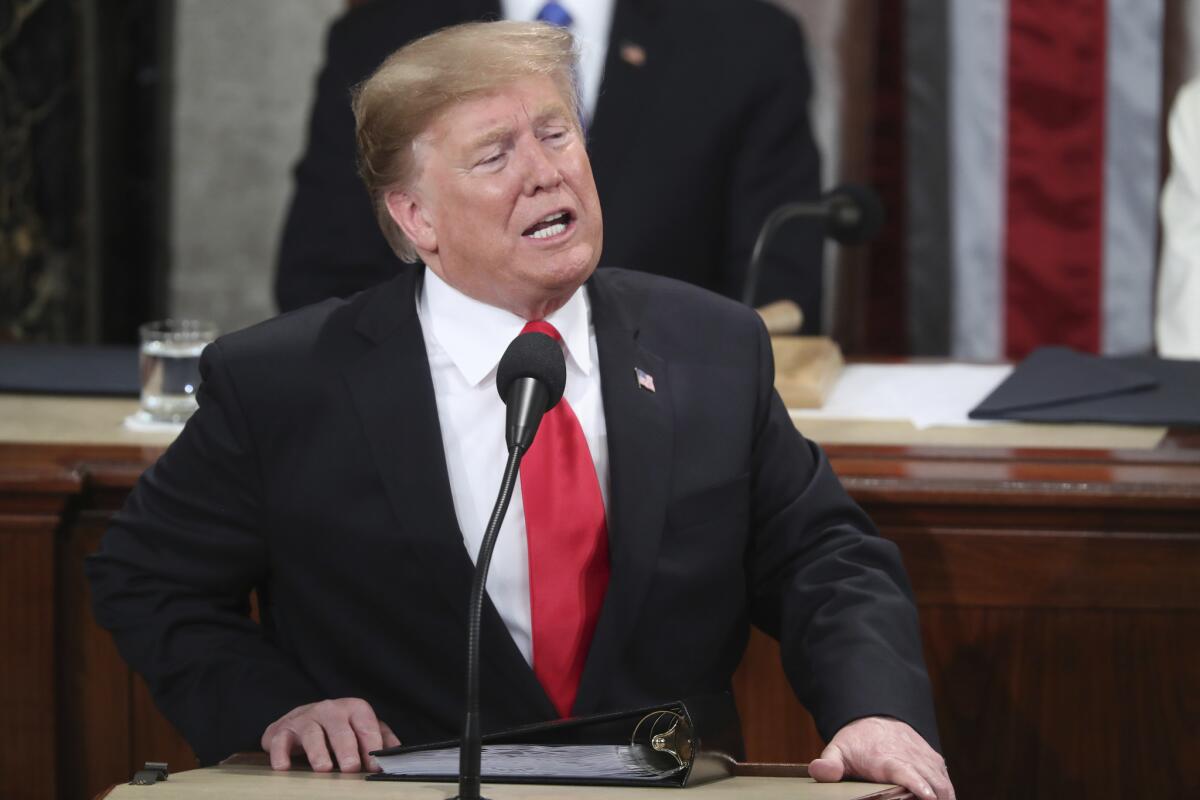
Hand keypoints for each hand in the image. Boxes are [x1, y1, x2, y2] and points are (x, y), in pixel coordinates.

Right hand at [261, 698, 400, 772]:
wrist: (300, 719)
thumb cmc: (338, 727)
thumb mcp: (362, 727)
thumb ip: (381, 737)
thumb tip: (398, 753)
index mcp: (353, 709)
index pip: (366, 724)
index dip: (372, 744)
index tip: (376, 765)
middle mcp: (329, 710)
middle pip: (339, 727)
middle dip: (346, 747)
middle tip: (351, 767)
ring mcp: (305, 719)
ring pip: (311, 733)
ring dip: (318, 752)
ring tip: (324, 768)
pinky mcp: (283, 730)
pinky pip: (280, 741)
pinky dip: (281, 754)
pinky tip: (284, 767)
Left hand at [809, 716, 953, 799]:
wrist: (875, 716)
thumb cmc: (855, 741)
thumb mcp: (837, 750)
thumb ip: (829, 763)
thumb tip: (819, 771)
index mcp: (885, 759)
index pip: (905, 772)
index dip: (917, 785)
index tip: (927, 796)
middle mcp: (909, 756)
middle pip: (930, 780)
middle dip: (935, 797)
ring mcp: (923, 757)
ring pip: (942, 780)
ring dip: (944, 796)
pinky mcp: (933, 759)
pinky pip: (945, 777)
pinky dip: (947, 791)